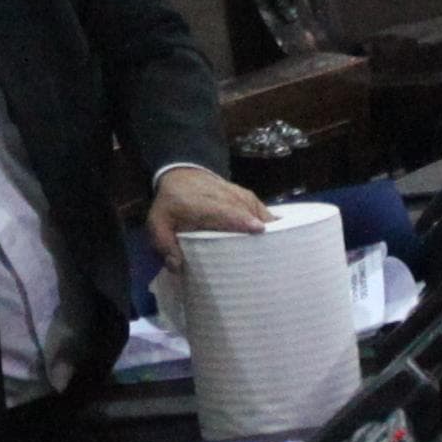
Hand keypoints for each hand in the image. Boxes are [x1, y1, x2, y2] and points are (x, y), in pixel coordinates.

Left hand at [148, 166, 269, 256]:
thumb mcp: (158, 223)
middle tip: (278, 248)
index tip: (258, 229)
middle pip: (247, 211)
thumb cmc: (170, 204)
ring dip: (269, 226)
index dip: (241, 219)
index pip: (224, 210)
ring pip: (257, 209)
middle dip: (261, 227)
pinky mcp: (246, 196)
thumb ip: (165, 244)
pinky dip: (271, 220)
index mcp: (201, 204)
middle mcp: (224, 197)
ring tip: (283, 245)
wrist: (181, 175)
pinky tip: (281, 235)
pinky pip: (261, 208)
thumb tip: (178, 267)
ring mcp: (238, 195)